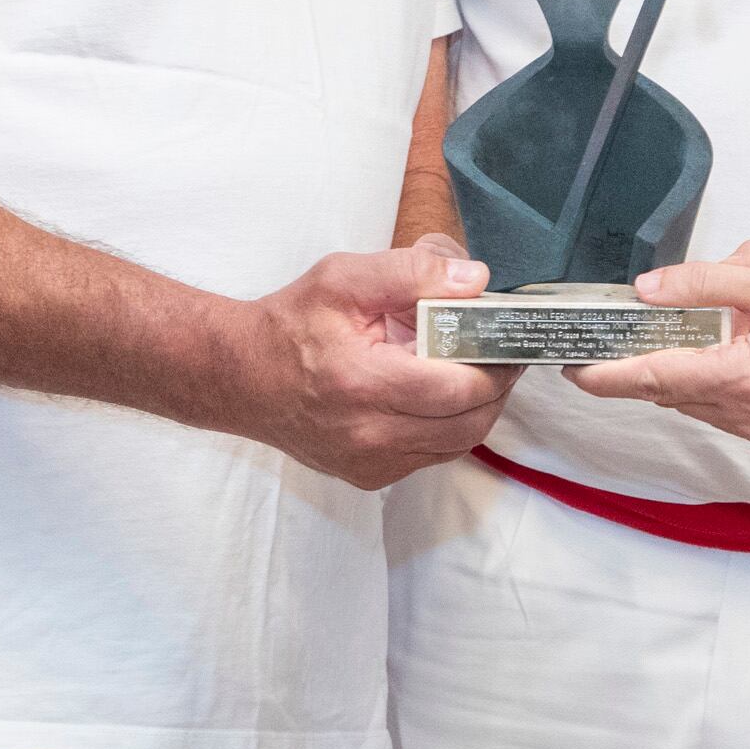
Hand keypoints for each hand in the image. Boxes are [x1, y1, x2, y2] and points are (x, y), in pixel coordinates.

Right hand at [217, 242, 519, 490]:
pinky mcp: (369, 476)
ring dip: (478, 411)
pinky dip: (448, 429)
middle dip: (496, 388)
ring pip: (456, 445)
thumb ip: (411, 272)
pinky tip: (440, 396)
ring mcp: (370, 463)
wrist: (239, 377)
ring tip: (477, 371)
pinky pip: (431, 457)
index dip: (496, 364)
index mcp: (364, 382)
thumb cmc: (291, 324)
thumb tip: (474, 280)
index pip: (459, 387)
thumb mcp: (344, 278)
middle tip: (503, 355)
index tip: (509, 340)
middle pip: (470, 423)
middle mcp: (369, 434)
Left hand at [565, 242, 749, 452]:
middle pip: (676, 392)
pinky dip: (720, 378)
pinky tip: (740, 342)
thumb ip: (712, 282)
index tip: (573, 366)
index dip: (609, 374)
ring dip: (691, 366)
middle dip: (650, 360)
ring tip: (705, 323)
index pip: (658, 379)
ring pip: (702, 401)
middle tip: (625, 327)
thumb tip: (652, 289)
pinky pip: (731, 408)